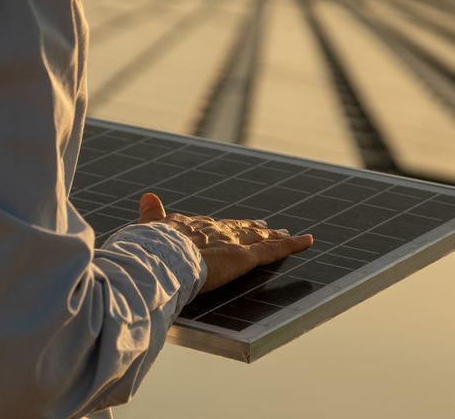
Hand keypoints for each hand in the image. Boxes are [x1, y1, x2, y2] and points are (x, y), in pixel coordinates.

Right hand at [135, 192, 314, 294]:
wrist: (160, 256)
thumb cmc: (148, 249)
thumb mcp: (148, 230)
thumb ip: (151, 215)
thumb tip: (147, 196)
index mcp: (192, 226)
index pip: (215, 226)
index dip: (226, 226)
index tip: (234, 225)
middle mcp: (216, 230)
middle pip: (240, 228)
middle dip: (253, 228)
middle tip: (267, 227)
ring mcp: (232, 242)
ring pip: (259, 238)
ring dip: (274, 237)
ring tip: (286, 234)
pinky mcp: (245, 256)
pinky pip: (273, 250)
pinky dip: (292, 245)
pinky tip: (307, 241)